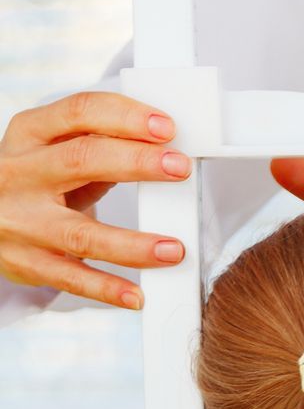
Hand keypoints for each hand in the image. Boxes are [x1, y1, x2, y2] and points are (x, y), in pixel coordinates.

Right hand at [0, 90, 191, 307]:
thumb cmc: (36, 181)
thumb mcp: (53, 151)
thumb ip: (99, 146)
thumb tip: (165, 148)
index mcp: (29, 134)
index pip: (79, 112)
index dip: (125, 117)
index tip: (166, 128)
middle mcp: (20, 173)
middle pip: (83, 160)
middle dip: (137, 163)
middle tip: (179, 168)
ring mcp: (21, 221)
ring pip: (81, 233)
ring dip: (133, 244)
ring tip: (173, 250)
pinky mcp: (26, 262)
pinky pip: (71, 278)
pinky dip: (106, 289)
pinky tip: (136, 295)